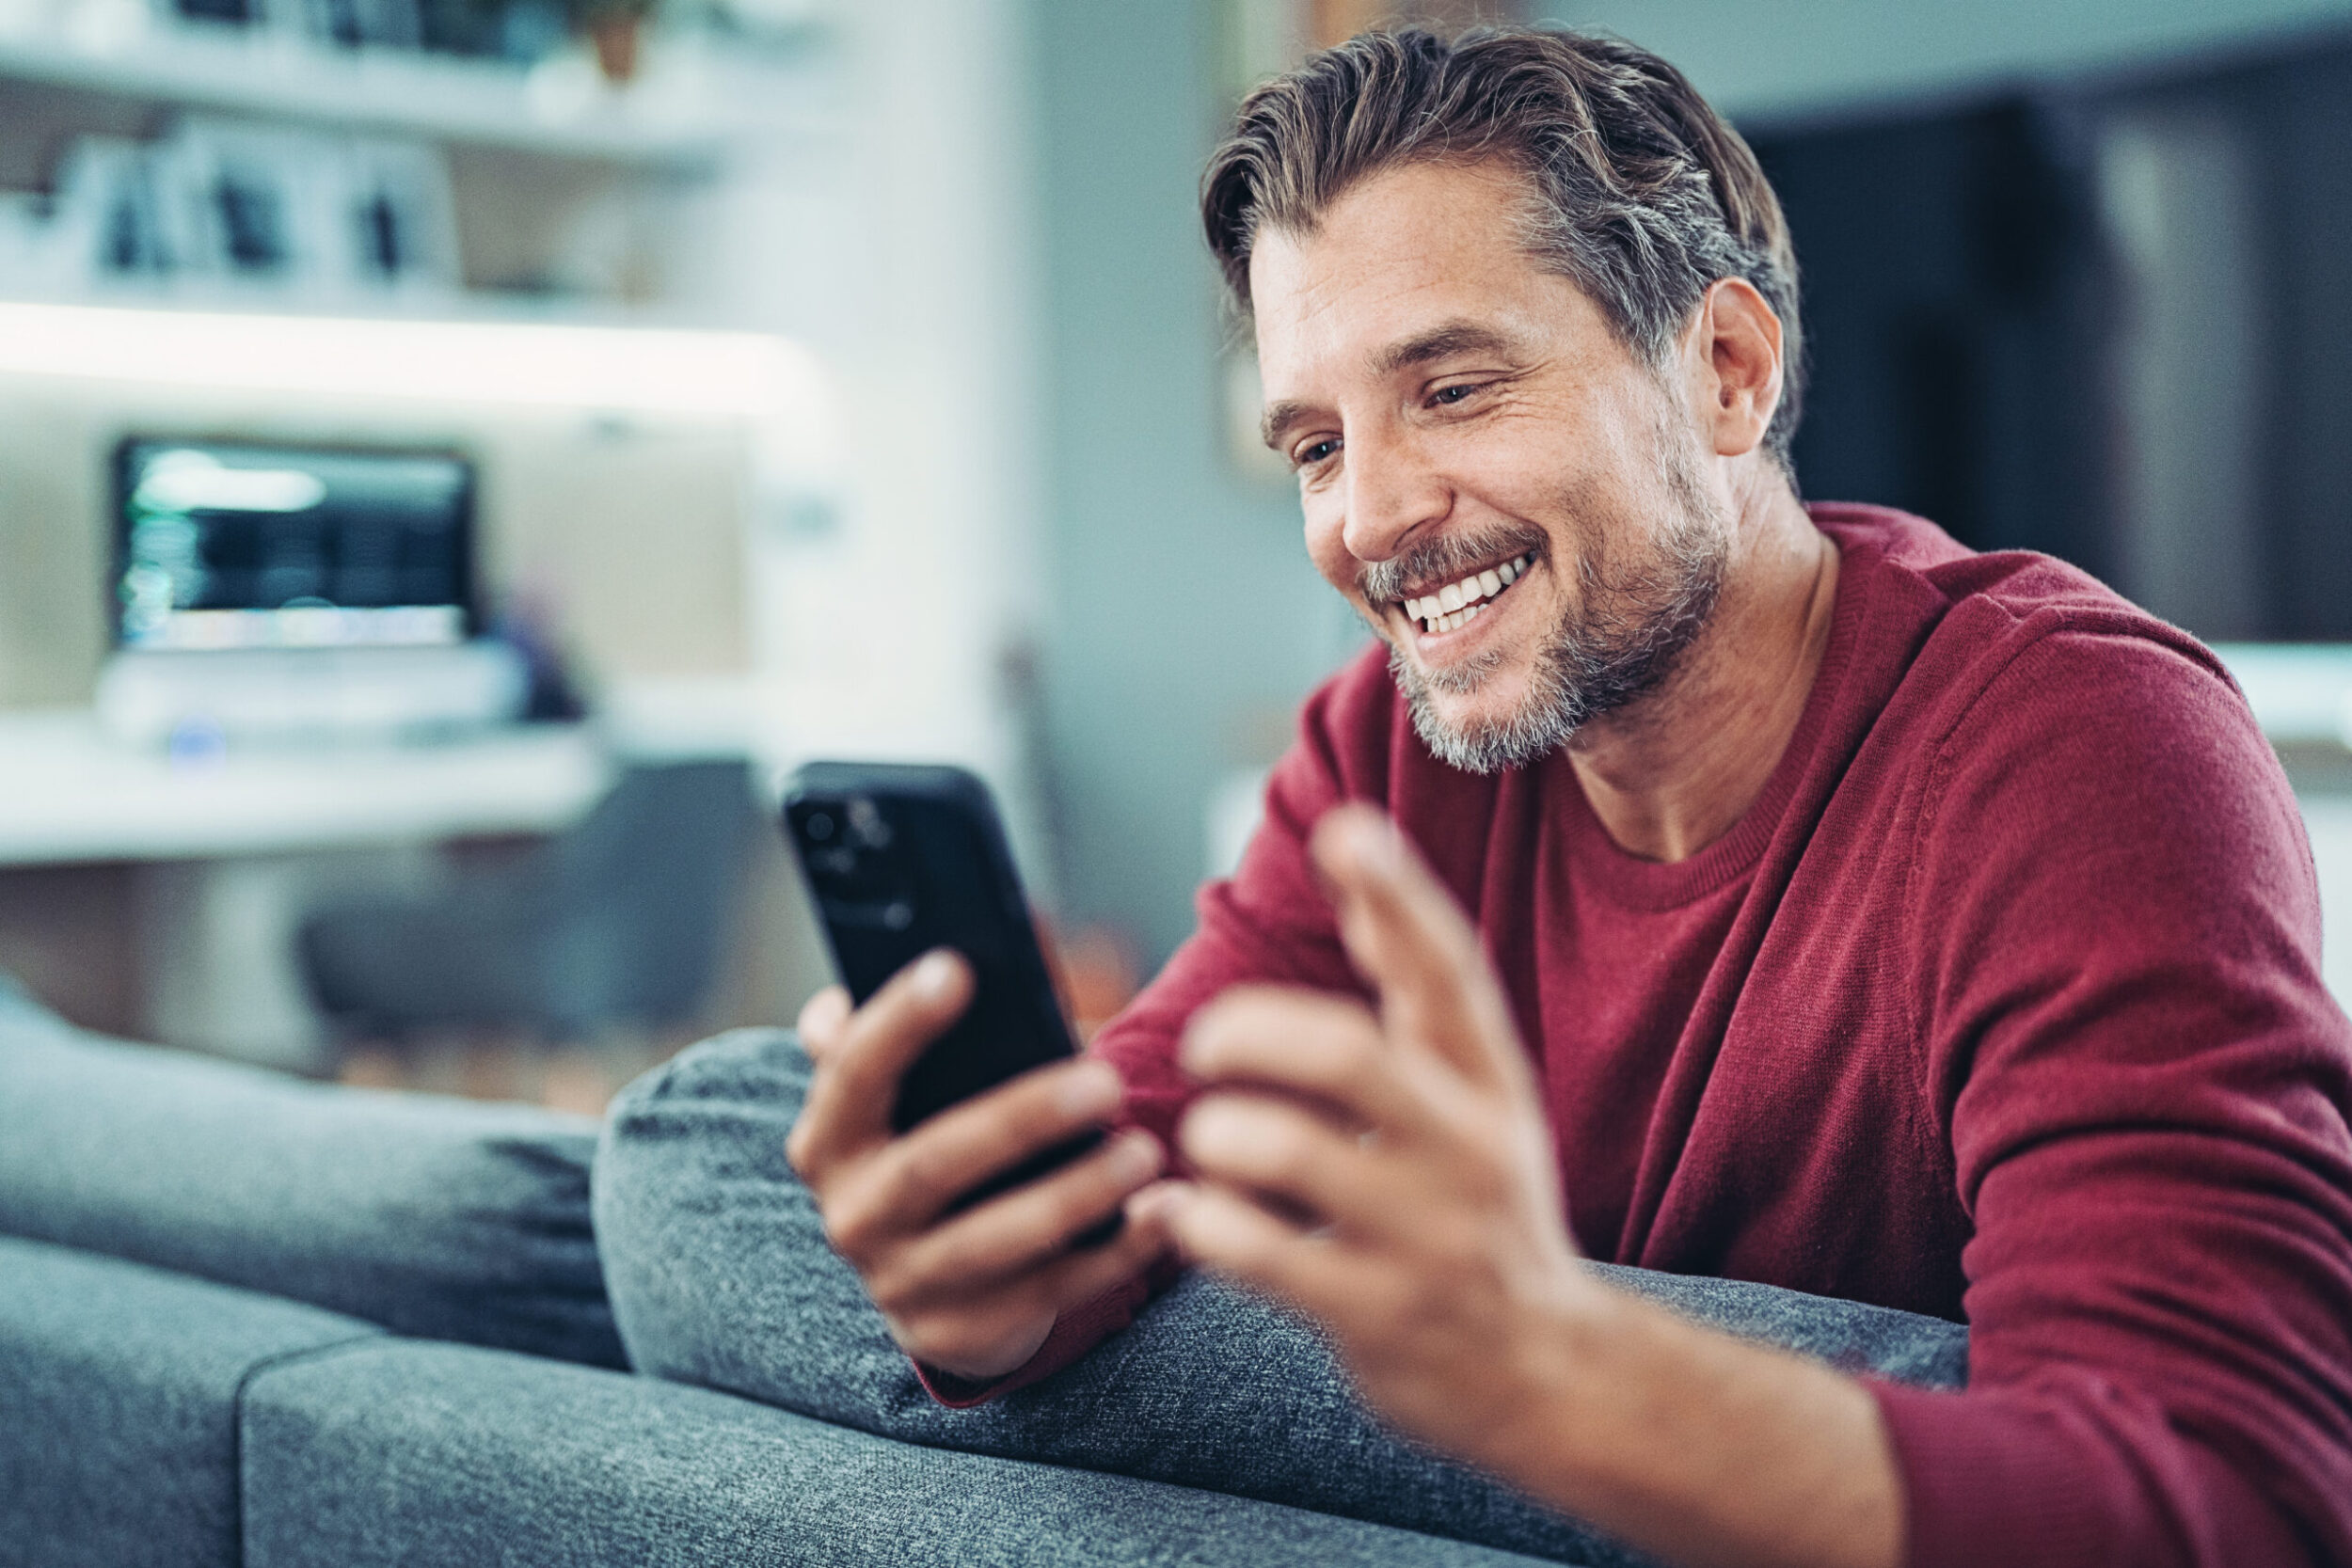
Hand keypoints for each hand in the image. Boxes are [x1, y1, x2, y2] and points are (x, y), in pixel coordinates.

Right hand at [785, 949, 1172, 1380]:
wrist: (928, 1283)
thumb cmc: (931, 1145)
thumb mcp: (904, 1095)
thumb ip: (904, 1030)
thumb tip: (938, 946)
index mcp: (830, 1137)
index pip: (851, 1072)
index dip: (899, 1021)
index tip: (958, 967)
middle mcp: (853, 1214)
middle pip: (933, 1164)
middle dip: (1021, 1119)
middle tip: (1106, 1080)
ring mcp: (904, 1282)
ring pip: (996, 1240)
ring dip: (1077, 1194)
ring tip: (1145, 1150)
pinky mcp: (965, 1331)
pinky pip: (1052, 1292)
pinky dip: (1118, 1252)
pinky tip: (1169, 1211)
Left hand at [1145, 808, 1902, 1567]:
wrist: (1544, 1371)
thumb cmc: (1479, 1204)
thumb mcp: (1475, 1094)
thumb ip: (1409, 983)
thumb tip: (1351, 837)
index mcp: (1489, 1081)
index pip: (1447, 971)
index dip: (1396, 897)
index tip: (1344, 829)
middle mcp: (1467, 1147)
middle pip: (1347, 1054)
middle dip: (1249, 1032)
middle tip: (1207, 1046)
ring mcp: (1425, 1235)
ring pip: (1284, 1151)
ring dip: (1217, 1136)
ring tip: (1209, 1145)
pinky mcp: (1376, 1312)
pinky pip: (1255, 1251)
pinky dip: (1195, 1222)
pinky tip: (1175, 1215)